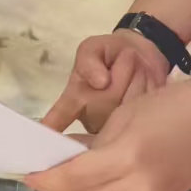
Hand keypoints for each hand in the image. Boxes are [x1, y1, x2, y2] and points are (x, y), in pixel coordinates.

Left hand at [27, 78, 190, 190]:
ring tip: (61, 181)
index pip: (74, 177)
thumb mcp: (125, 115)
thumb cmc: (170, 103)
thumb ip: (95, 143)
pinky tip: (92, 184)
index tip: (27, 175)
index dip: (47, 179)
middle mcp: (138, 187)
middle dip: (58, 190)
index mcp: (127, 157)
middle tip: (40, 178)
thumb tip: (69, 159)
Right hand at [44, 31, 170, 133]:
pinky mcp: (136, 125)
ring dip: (133, 82)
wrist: (142, 55)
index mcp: (74, 100)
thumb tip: (99, 82)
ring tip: (134, 69)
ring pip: (122, 109)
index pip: (58, 119)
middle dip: (118, 79)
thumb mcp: (94, 47)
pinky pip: (140, 111)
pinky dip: (144, 90)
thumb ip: (90, 60)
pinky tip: (145, 81)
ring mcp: (113, 126)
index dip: (52, 132)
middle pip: (101, 108)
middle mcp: (91, 118)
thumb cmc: (109, 53)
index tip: (45, 143)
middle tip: (126, 59)